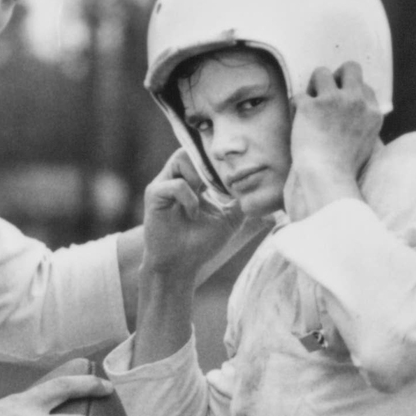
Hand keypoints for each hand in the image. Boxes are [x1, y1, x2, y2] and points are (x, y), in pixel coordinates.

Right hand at [142, 149, 243, 280]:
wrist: (179, 266)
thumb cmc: (201, 244)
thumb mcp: (230, 219)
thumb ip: (241, 200)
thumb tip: (261, 188)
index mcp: (193, 181)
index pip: (205, 155)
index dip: (221, 161)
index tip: (237, 173)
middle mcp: (176, 178)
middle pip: (194, 149)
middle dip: (211, 164)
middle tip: (223, 184)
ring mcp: (164, 184)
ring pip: (183, 157)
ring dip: (199, 176)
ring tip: (206, 198)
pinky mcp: (154, 194)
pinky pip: (176, 185)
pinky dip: (190, 198)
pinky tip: (193, 214)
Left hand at [285, 62, 378, 216]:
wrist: (327, 178)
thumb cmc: (344, 168)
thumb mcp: (367, 144)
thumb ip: (363, 123)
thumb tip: (355, 110)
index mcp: (372, 112)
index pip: (364, 86)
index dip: (350, 92)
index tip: (340, 104)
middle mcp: (355, 101)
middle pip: (350, 68)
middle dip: (336, 76)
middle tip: (324, 92)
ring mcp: (333, 101)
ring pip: (320, 72)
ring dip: (313, 86)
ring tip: (309, 105)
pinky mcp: (310, 106)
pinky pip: (298, 96)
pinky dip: (296, 108)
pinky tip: (297, 122)